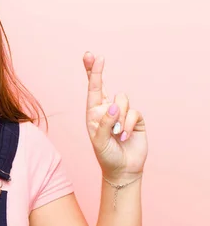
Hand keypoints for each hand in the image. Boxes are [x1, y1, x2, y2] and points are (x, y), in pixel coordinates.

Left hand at [83, 52, 147, 181]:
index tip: (90, 57)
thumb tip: (113, 105)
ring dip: (119, 118)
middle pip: (104, 85)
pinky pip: (133, 112)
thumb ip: (104, 123)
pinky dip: (127, 125)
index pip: (92, 90)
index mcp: (93, 113)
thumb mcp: (99, 141)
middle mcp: (106, 109)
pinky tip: (124, 137)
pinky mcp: (135, 118)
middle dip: (98, 70)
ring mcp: (122, 113)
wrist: (123, 169)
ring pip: (122, 100)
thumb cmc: (106, 155)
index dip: (92, 73)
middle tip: (96, 57)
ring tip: (116, 134)